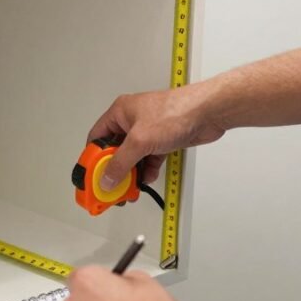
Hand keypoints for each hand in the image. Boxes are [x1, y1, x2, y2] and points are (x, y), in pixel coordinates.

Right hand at [88, 84, 223, 189]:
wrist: (208, 112)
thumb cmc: (175, 113)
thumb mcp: (140, 141)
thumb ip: (121, 163)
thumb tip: (107, 179)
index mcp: (120, 113)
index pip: (97, 138)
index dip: (93, 159)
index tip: (92, 177)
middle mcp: (131, 121)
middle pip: (114, 150)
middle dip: (113, 169)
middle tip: (112, 187)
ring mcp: (148, 131)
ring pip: (133, 156)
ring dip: (131, 172)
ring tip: (130, 188)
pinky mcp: (163, 140)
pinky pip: (149, 158)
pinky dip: (147, 169)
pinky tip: (148, 178)